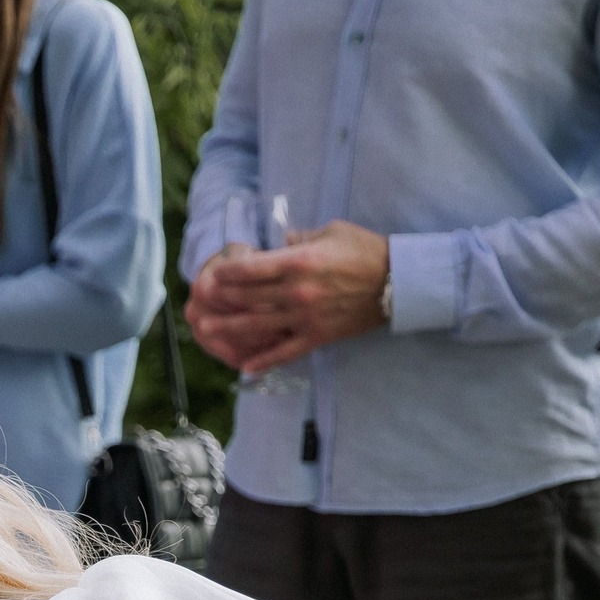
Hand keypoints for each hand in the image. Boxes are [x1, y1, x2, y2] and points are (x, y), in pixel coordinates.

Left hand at [189, 219, 389, 374]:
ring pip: (258, 326)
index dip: (225, 272)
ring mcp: (306, 317)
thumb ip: (298, 238)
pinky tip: (245, 367)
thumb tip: (275, 243)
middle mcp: (298, 292)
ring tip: (206, 331)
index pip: (250, 269)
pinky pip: (286, 352)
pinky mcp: (317, 336)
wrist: (399, 281)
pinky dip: (264, 361)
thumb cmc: (366, 251)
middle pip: (247, 298)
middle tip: (200, 300)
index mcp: (300, 262)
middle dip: (220, 299)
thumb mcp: (331, 232)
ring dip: (228, 330)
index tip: (212, 273)